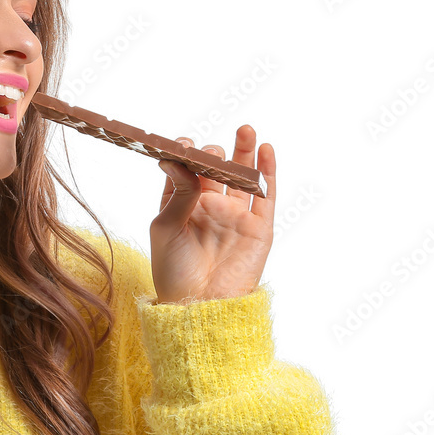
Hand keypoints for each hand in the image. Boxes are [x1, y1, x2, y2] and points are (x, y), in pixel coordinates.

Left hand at [149, 125, 275, 303]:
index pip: (185, 171)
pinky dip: (267, 171)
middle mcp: (209, 207)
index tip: (182, 143)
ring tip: (244, 128)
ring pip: (242, 176)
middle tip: (209, 150)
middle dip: (213, 154)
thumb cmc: (173, 271)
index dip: (185, 155)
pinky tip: (266, 149)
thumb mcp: (166, 228)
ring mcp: (235, 216)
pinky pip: (265, 195)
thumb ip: (177, 194)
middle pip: (215, 169)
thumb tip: (175, 160)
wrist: (199, 306)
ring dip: (243, 151)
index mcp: (182, 206)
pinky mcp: (258, 228)